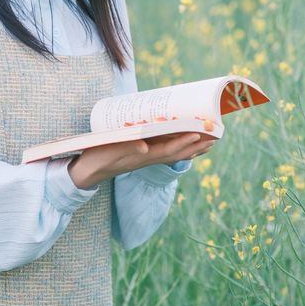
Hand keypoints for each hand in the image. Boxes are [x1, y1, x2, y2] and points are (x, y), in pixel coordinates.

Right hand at [67, 131, 217, 189]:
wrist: (88, 172)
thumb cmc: (98, 158)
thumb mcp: (110, 151)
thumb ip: (127, 147)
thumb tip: (145, 146)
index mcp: (143, 156)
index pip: (170, 150)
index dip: (186, 142)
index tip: (201, 133)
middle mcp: (149, 158)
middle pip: (179, 152)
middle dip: (197, 144)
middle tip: (216, 135)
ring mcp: (146, 157)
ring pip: (175, 152)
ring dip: (193, 147)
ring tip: (210, 140)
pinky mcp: (142, 154)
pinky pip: (166, 150)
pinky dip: (180, 146)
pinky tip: (185, 142)